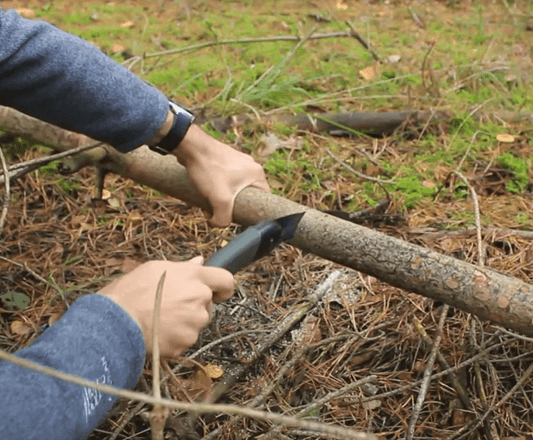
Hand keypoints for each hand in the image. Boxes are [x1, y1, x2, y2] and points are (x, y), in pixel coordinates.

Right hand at [99, 257, 233, 357]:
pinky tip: (157, 331)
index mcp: (193, 276)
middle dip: (194, 305)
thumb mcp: (155, 269)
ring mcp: (195, 322)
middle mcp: (199, 298)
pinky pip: (186, 339)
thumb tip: (199, 262)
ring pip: (196, 322)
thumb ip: (183, 267)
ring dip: (184, 322)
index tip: (218, 292)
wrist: (115, 323)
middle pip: (207, 303)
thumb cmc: (129, 293)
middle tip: (168, 305)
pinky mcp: (187, 342)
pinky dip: (175, 337)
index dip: (222, 287)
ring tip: (159, 318)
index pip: (225, 280)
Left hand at [174, 125, 269, 226]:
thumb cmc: (208, 169)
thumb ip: (224, 219)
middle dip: (231, 205)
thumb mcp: (220, 200)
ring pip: (234, 188)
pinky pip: (225, 179)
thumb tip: (220, 224)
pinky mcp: (225, 159)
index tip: (237, 215)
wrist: (190, 147)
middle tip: (218, 209)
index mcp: (257, 174)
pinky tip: (205, 189)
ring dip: (222, 197)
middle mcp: (250, 166)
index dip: (252, 211)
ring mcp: (238, 161)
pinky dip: (216, 187)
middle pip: (247, 195)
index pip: (264, 200)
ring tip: (208, 199)